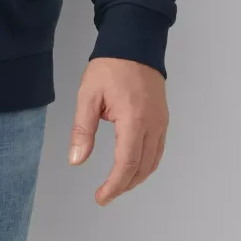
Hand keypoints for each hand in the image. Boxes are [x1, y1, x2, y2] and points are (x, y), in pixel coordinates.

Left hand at [68, 57, 167, 204]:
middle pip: (142, 167)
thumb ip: (83, 129)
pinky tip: (133, 166)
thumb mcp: (89, 95)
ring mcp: (161, 122)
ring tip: (117, 184)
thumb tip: (76, 161)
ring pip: (153, 162)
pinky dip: (146, 164)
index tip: (101, 197)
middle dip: (124, 185)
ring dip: (136, 177)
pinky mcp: (163, 118)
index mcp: (134, 120)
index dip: (114, 185)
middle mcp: (153, 125)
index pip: (126, 164)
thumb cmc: (109, 67)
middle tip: (105, 194)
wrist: (135, 43)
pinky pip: (158, 150)